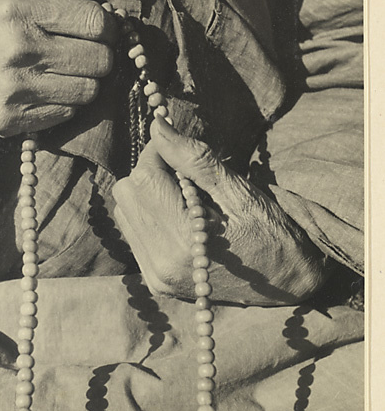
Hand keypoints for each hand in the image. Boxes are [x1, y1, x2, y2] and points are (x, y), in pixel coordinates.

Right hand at [0, 0, 115, 135]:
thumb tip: (92, 1)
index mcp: (19, 7)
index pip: (94, 23)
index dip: (108, 29)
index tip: (103, 32)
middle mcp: (19, 48)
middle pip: (99, 61)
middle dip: (101, 57)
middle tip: (89, 55)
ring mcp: (15, 88)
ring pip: (88, 92)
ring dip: (85, 82)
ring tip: (68, 74)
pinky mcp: (11, 118)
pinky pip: (65, 114)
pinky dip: (66, 103)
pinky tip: (50, 91)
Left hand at [113, 117, 329, 305]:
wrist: (286, 284)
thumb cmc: (271, 233)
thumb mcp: (239, 192)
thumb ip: (194, 159)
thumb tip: (157, 126)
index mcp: (184, 238)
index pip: (144, 176)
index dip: (158, 152)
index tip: (180, 149)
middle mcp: (161, 261)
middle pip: (127, 193)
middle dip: (151, 173)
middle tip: (186, 177)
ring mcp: (156, 274)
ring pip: (125, 211)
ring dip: (147, 195)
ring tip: (184, 201)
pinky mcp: (155, 280)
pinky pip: (134, 233)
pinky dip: (150, 217)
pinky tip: (178, 221)